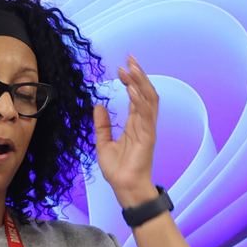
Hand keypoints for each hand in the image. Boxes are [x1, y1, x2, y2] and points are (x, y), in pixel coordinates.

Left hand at [93, 56, 158, 207]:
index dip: (131, 81)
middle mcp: (143, 124)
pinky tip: (131, 89)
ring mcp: (147, 129)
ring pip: (149, 99)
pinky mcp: (148, 137)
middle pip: (145, 93)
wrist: (125, 187)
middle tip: (129, 59)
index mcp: (135, 125)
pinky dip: (139, 100)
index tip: (122, 68)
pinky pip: (145, 115)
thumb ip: (102, 125)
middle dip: (139, 75)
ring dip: (141, 82)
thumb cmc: (118, 170)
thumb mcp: (103, 143)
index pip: (136, 97)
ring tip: (132, 68)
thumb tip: (98, 106)